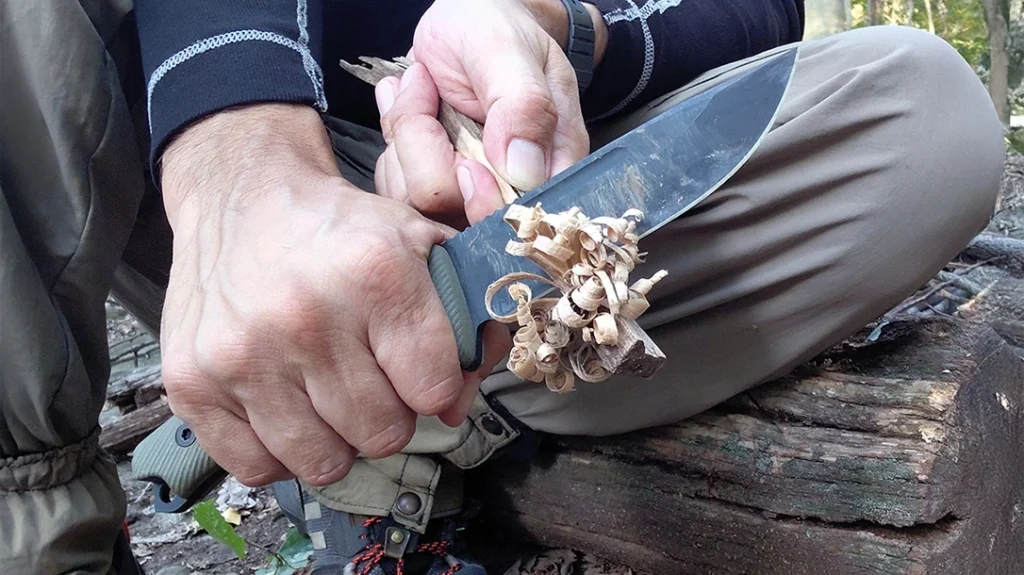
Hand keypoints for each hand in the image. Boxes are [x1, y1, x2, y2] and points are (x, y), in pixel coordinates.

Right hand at [158, 103, 501, 487]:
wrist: (244, 197)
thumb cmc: (341, 231)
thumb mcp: (422, 248)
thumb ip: (465, 325)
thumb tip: (454, 409)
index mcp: (376, 274)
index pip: (432, 391)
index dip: (431, 384)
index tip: (414, 366)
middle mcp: (306, 317)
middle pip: (381, 433)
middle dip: (386, 412)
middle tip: (366, 376)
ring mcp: (242, 355)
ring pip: (324, 462)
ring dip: (334, 438)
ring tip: (325, 392)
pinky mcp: (192, 382)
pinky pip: (256, 468)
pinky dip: (277, 451)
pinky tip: (283, 408)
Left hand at [372, 0, 606, 224]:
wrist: (465, 16)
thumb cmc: (495, 27)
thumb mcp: (510, 53)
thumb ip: (522, 106)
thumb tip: (523, 171)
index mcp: (551, 165)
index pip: (516, 217)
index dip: (482, 197)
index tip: (465, 146)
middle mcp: (510, 187)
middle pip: (453, 209)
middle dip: (425, 147)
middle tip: (426, 87)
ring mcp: (468, 188)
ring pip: (415, 200)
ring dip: (404, 137)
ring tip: (417, 89)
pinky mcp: (433, 182)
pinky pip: (396, 187)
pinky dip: (392, 142)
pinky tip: (408, 103)